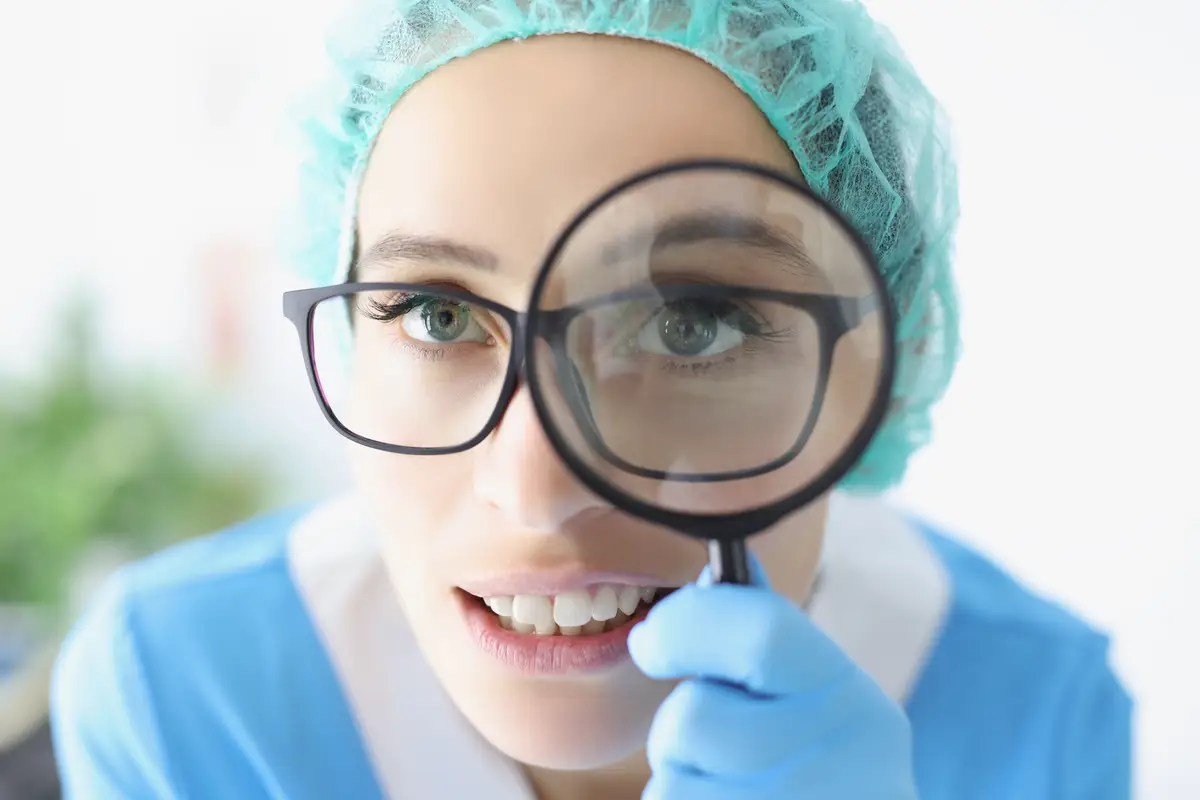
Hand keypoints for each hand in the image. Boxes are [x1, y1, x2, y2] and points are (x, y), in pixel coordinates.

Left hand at [628, 559, 917, 798]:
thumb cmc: (819, 761)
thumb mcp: (811, 691)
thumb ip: (763, 632)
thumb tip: (713, 569)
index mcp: (846, 693)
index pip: (761, 632)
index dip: (685, 624)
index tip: (648, 641)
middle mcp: (840, 756)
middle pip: (694, 718)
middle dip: (673, 725)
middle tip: (698, 740)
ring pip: (672, 779)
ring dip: (676, 775)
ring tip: (721, 782)